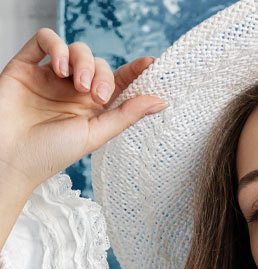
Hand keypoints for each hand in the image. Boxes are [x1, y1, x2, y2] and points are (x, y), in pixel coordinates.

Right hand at [0, 27, 166, 194]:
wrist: (12, 157)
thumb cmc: (51, 154)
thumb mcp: (95, 135)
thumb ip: (126, 115)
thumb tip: (160, 101)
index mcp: (91, 108)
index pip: (117, 82)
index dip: (135, 71)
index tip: (152, 64)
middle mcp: (71, 90)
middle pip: (98, 64)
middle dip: (102, 74)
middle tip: (96, 96)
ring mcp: (49, 76)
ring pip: (75, 49)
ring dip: (83, 62)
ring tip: (79, 85)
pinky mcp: (26, 65)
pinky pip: (45, 39)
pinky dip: (57, 47)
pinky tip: (59, 69)